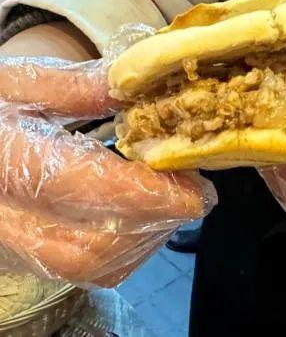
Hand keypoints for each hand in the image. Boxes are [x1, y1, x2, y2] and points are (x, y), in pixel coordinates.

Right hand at [0, 55, 214, 286]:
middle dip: (154, 221)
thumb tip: (138, 85)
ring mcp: (9, 243)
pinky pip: (82, 271)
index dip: (144, 192)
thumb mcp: (16, 85)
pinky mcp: (22, 257)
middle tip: (194, 192)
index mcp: (1, 156)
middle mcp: (1, 215)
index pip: (78, 184)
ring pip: (89, 266)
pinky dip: (127, 250)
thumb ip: (75, 87)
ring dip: (147, 237)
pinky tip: (148, 218)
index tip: (193, 187)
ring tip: (176, 201)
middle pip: (89, 243)